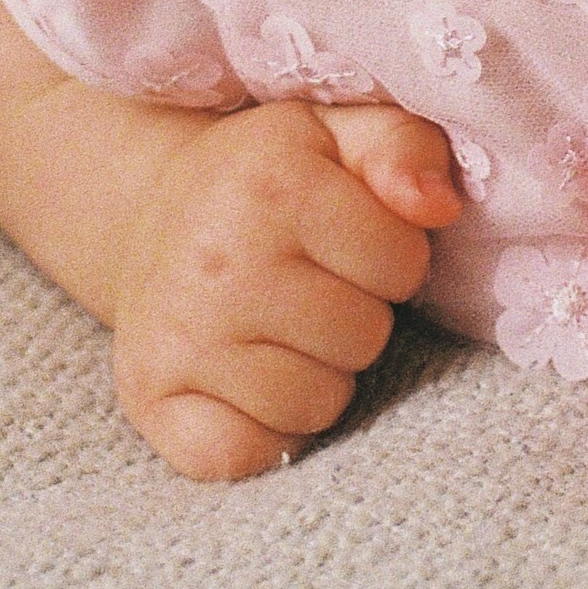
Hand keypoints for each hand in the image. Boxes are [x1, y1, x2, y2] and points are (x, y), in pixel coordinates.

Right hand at [113, 100, 460, 481]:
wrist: (149, 214)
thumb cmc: (264, 180)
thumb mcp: (339, 134)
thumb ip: (405, 149)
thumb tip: (438, 204)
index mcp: (273, 185)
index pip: (403, 264)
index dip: (389, 257)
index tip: (344, 241)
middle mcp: (219, 263)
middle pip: (364, 340)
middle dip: (353, 316)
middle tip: (306, 287)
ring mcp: (180, 337)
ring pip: (317, 405)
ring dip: (313, 376)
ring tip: (277, 328)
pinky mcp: (151, 398)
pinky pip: (247, 454)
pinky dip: (259, 432)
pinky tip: (244, 380)